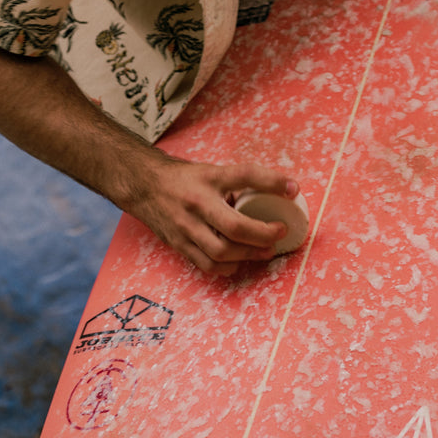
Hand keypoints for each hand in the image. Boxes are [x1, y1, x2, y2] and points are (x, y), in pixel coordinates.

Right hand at [129, 155, 300, 276]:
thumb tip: (273, 194)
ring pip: (221, 251)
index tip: (293, 189)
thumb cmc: (185, 179)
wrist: (144, 186)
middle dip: (262, 234)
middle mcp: (197, 203)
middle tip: (279, 233)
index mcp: (209, 178)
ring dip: (248, 255)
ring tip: (266, 251)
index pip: (245, 175)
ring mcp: (186, 227)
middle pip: (235, 226)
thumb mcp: (212, 170)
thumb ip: (237, 183)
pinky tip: (238, 263)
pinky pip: (207, 264)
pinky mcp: (179, 244)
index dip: (272, 181)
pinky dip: (227, 267)